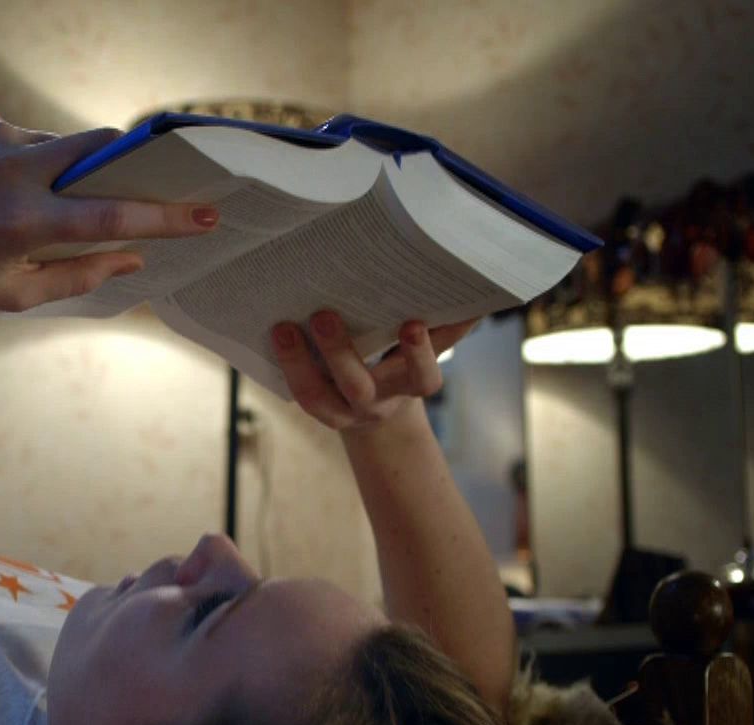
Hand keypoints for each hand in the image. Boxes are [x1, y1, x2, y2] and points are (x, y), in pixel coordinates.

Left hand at [0, 104, 218, 311]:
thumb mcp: (13, 295)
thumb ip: (79, 277)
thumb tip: (135, 256)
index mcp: (22, 223)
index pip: (112, 215)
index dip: (166, 217)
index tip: (205, 214)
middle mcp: (12, 172)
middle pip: (102, 148)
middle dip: (128, 164)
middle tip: (136, 185)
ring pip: (62, 144)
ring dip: (60, 171)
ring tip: (19, 204)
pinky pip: (25, 135)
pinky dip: (23, 160)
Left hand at [271, 310, 477, 429]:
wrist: (379, 413)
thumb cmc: (405, 362)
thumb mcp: (430, 348)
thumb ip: (449, 323)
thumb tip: (482, 283)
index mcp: (412, 386)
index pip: (422, 376)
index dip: (419, 354)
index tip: (412, 324)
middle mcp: (376, 402)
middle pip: (358, 386)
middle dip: (340, 353)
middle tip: (323, 315)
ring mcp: (341, 410)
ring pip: (316, 397)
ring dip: (297, 363)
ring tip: (283, 328)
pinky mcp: (314, 406)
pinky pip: (295, 392)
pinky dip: (283, 366)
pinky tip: (270, 334)